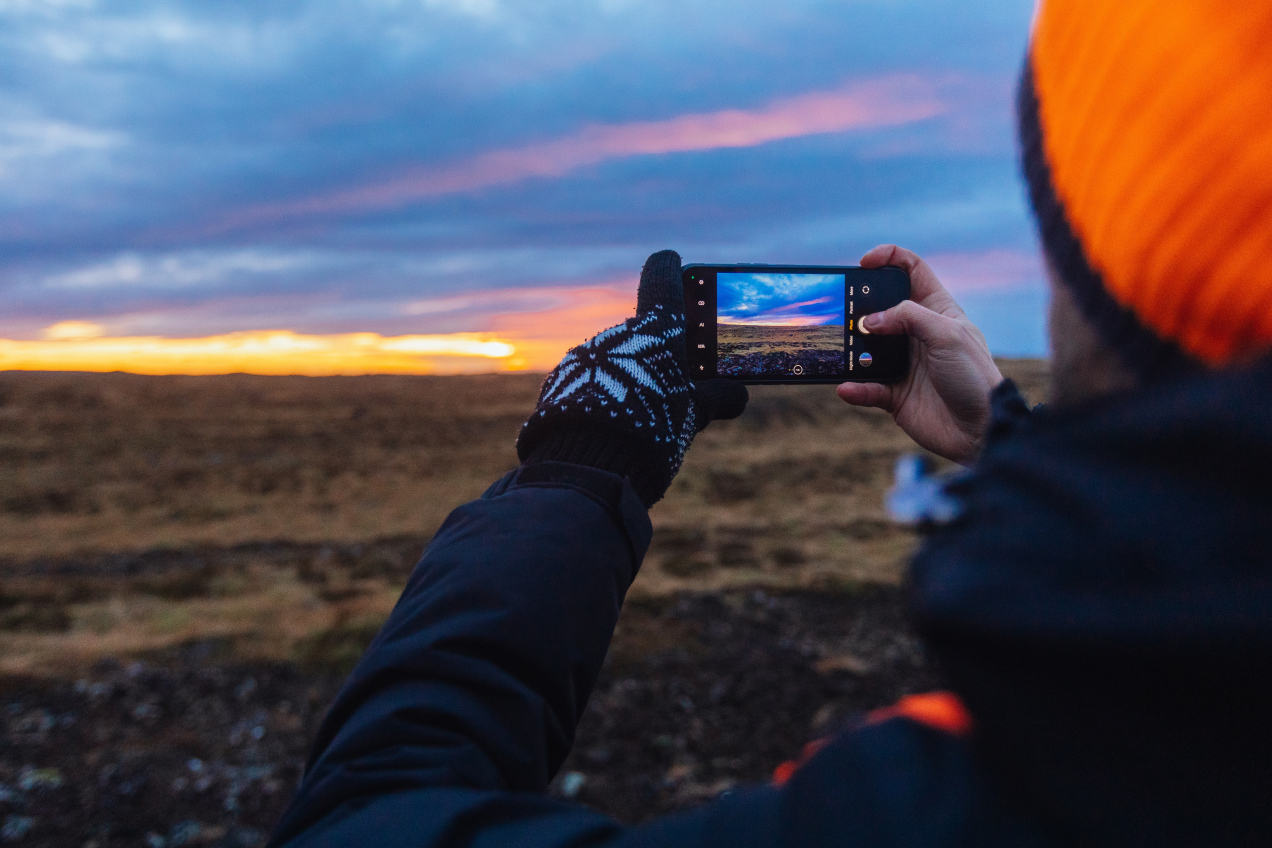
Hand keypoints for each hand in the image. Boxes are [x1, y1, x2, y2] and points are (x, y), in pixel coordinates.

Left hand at [517, 250, 747, 505]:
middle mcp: (618, 334)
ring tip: (647, 414)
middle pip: (643, 332)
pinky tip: (615, 423)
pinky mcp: (562, 383)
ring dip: (632, 376)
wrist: (585, 462)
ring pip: (617, 360)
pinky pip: (593, 381)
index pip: (663, 278)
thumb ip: (717, 398)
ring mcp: (586, 357)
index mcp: (655, 329)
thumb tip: (738, 394)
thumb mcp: (694, 413)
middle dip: (660, 351)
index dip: (671, 269)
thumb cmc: (652, 426)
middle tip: (679, 377)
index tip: (674, 261)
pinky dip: (606, 394)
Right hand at [837, 245, 1002, 465]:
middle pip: (880, 307)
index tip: (865, 263)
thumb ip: (909, 317)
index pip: (911, 271)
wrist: (981, 430)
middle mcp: (917, 334)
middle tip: (846, 310)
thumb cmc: (974, 376)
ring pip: (866, 348)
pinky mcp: (894, 394)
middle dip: (859, 305)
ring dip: (852, 349)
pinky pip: (866, 387)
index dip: (889, 259)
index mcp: (936, 311)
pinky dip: (855, 388)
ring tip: (844, 350)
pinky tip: (848, 388)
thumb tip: (869, 320)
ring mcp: (904, 363)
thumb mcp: (947, 335)